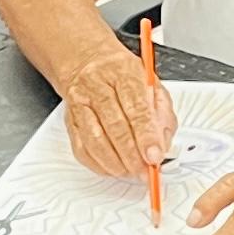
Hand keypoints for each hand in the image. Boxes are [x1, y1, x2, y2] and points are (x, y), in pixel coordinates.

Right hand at [62, 47, 177, 180]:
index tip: (155, 156)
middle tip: (145, 171)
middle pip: (115, 126)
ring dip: (115, 163)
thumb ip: (162, 115)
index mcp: (124, 73)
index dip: (146, 136)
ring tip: (131, 172)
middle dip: (132, 155)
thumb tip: (162, 145)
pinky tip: (113, 168)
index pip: (136, 108)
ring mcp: (81, 103)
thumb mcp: (152, 86)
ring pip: (95, 140)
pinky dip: (99, 164)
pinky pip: (81, 148)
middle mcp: (99, 86)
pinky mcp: (70, 119)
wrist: (87, 62)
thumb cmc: (123, 76)